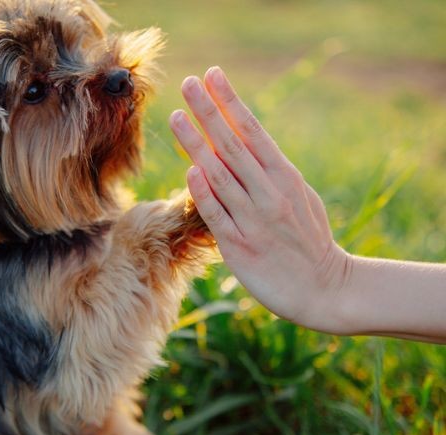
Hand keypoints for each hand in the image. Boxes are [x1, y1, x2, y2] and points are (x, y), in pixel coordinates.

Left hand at [169, 67, 352, 333]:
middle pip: (233, 145)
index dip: (231, 102)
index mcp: (286, 177)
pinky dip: (204, 192)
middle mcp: (270, 193)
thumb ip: (272, 173)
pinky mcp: (241, 248)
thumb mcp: (300, 198)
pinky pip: (218, 215)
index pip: (253, 131)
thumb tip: (244, 145)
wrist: (325, 290)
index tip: (212, 75)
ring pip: (221, 175)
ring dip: (196, 144)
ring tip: (176, 116)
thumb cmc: (310, 241)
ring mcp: (255, 220)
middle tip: (188, 83)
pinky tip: (190, 170)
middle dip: (209, 112)